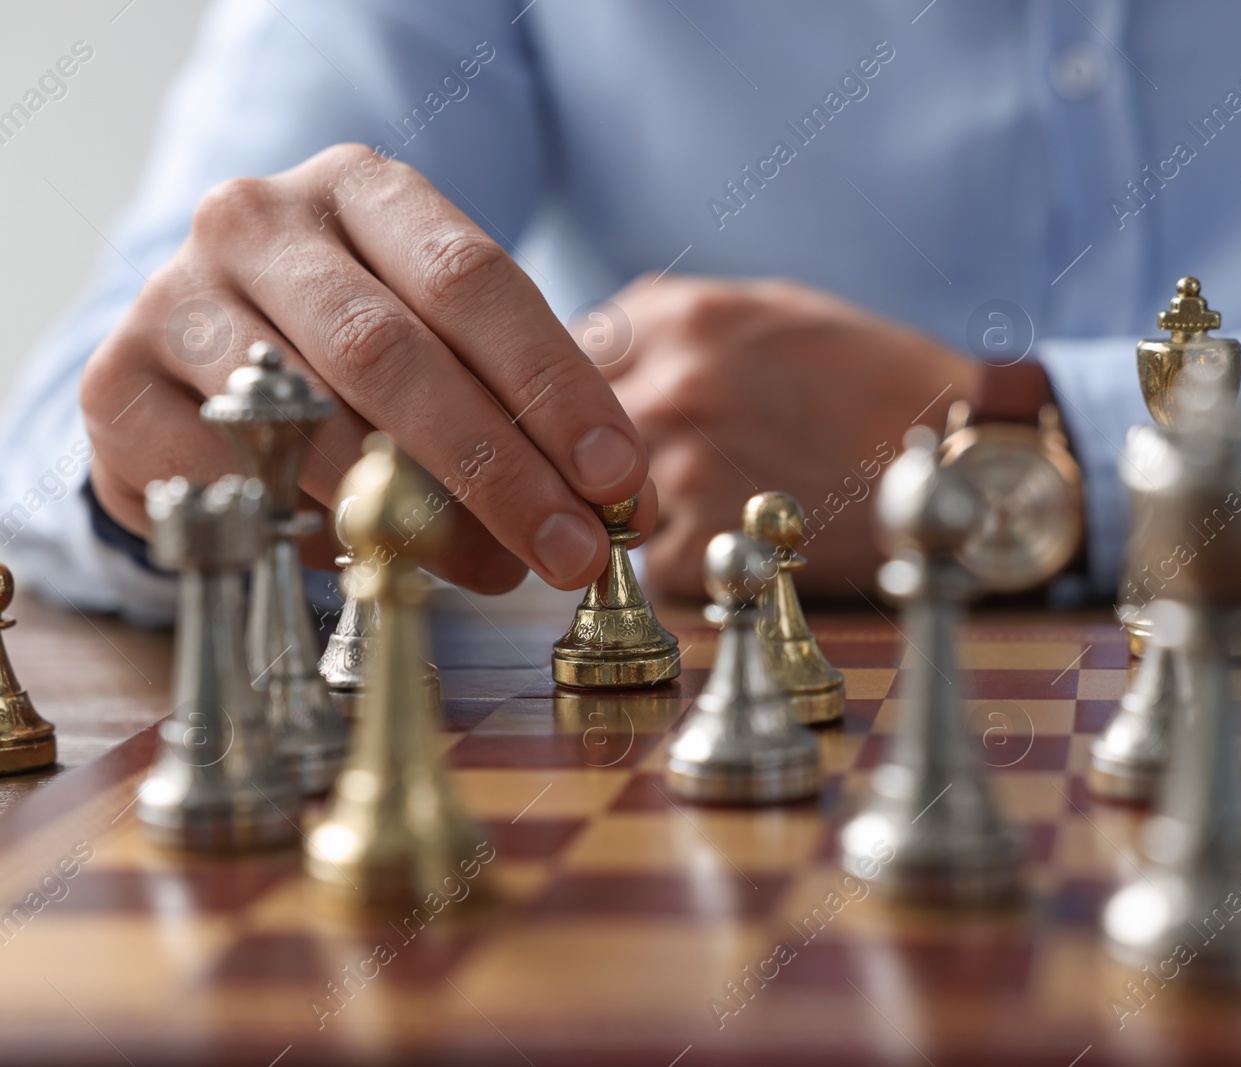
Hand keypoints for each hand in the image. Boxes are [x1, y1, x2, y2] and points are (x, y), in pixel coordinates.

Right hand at [79, 144, 653, 592]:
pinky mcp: (120, 387)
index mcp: (365, 189)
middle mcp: (260, 222)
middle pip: (391, 352)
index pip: (473, 280)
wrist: (214, 351)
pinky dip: (310, 531)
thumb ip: (534, 411)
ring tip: (488, 569)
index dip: (553, 385)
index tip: (617, 474)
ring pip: (307, 421)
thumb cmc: (362, 349)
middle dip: (498, 467)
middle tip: (569, 551)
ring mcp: (176, 298)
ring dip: (411, 517)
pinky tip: (365, 554)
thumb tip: (626, 504)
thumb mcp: (454, 348)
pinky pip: (229, 479)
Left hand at [594, 276, 979, 598]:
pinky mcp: (706, 545)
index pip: (569, 347)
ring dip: (627, 512)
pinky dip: (678, 562)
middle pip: (565, 428)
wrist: (955, 461)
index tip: (590, 409)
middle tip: (623, 470)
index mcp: (686, 317)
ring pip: (599, 500)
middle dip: (585, 453)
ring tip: (698, 506)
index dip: (578, 385)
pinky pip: (647, 563)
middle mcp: (675, 386)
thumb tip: (598, 350)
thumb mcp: (774, 312)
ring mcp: (683, 469)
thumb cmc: (874, 381)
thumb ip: (676, 324)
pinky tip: (731, 541)